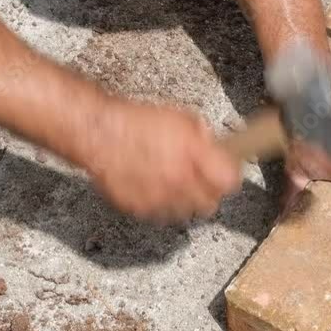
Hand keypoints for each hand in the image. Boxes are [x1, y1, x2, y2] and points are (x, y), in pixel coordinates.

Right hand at [81, 101, 240, 223]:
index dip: (229, 176)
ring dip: (185, 199)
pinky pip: (160, 212)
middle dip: (209, 191)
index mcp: (194, 159)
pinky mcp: (140, 209)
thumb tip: (217, 147)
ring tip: (173, 180)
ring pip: (186, 212)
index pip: (229, 182)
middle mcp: (179, 184)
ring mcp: (159, 200)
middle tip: (200, 178)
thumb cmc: (138, 122)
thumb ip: (203, 137)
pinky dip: (161, 202)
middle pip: (210, 203)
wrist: (100, 134)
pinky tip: (154, 184)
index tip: (227, 172)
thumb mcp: (181, 118)